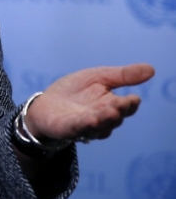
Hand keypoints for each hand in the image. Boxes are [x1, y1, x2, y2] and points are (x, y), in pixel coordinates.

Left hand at [24, 63, 154, 142]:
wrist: (46, 103)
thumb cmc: (75, 90)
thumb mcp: (98, 77)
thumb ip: (122, 76)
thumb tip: (151, 69)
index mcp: (111, 105)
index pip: (125, 107)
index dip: (129, 105)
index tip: (133, 99)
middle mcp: (102, 118)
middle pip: (114, 118)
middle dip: (117, 111)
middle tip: (121, 104)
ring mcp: (86, 126)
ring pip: (99, 126)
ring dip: (104, 119)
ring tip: (109, 112)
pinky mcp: (68, 129)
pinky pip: (78, 128)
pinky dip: (84, 125)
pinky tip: (90, 119)